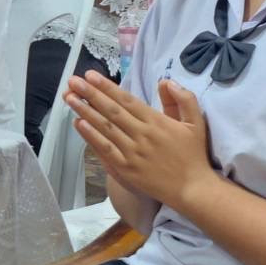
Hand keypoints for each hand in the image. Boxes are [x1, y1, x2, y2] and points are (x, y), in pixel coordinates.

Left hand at [65, 72, 216, 209]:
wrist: (192, 189)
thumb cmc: (193, 155)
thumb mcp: (196, 123)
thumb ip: (184, 99)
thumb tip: (166, 81)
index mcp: (156, 121)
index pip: (126, 100)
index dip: (107, 87)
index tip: (91, 75)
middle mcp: (141, 135)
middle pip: (111, 111)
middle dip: (90, 94)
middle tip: (73, 81)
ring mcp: (131, 153)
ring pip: (104, 128)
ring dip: (85, 111)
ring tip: (69, 98)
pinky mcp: (125, 169)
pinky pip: (104, 149)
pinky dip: (91, 136)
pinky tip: (79, 124)